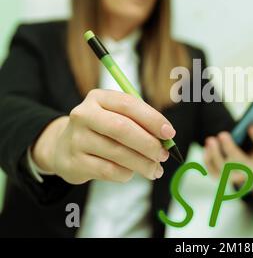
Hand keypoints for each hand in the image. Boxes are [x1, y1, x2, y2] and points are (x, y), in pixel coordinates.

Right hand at [31, 89, 175, 183]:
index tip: (170, 133)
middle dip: (149, 144)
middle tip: (164, 155)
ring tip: (155, 169)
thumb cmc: (102, 130)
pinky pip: (109, 171)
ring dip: (143, 163)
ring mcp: (76, 139)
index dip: (153, 119)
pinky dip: (126, 173)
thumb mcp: (117, 117)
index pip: (129, 105)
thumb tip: (167, 139)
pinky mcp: (74, 162)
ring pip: (118, 153)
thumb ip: (141, 123)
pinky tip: (132, 173)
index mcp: (98, 98)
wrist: (64, 148)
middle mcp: (84, 115)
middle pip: (122, 129)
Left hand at [203, 125, 252, 184]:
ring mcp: (232, 176)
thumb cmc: (252, 149)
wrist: (244, 169)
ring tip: (211, 139)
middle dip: (230, 148)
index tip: (251, 126)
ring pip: (223, 168)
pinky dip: (208, 159)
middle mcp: (248, 170)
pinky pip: (212, 170)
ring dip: (216, 154)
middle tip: (222, 134)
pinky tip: (207, 146)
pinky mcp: (219, 176)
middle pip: (240, 163)